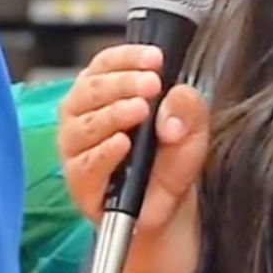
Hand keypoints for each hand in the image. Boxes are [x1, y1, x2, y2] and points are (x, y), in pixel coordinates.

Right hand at [57, 44, 209, 272]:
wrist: (167, 215)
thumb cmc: (169, 165)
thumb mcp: (193, 131)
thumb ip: (188, 109)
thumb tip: (169, 106)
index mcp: (106, 95)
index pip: (105, 64)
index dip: (127, 57)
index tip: (154, 58)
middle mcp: (84, 117)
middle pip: (90, 88)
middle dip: (122, 82)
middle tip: (151, 83)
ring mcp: (78, 150)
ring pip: (82, 123)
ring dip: (112, 112)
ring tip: (139, 110)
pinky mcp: (80, 182)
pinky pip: (85, 163)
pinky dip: (103, 152)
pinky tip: (122, 144)